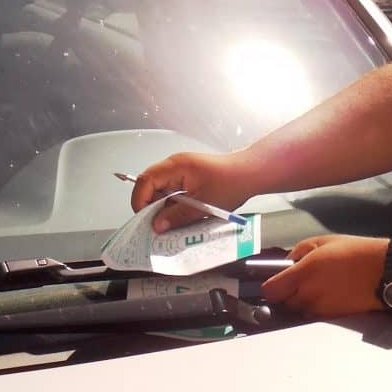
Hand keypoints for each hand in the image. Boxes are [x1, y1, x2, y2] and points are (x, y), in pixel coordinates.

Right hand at [130, 152, 247, 232]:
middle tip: (156, 226)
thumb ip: (177, 216)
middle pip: (151, 185)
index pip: (145, 180)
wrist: (251, 173)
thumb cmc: (232, 182)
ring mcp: (182, 171)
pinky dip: (173, 204)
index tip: (144, 219)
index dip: (140, 200)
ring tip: (170, 224)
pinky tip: (180, 217)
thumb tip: (157, 226)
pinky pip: (173, 191)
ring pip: (161, 190)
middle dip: (151, 206)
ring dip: (163, 207)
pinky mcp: (188, 177)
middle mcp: (175, 165)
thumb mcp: (203, 205)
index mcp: (176, 166)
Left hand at [262, 235, 386, 317]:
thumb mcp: (323, 241)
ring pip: (299, 310)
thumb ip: (298, 251)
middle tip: (300, 280)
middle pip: (283, 303)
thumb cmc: (355, 251)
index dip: (271, 286)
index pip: (271, 291)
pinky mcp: (332, 317)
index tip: (276, 280)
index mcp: (304, 273)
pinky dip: (315, 306)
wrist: (384, 271)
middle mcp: (309, 295)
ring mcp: (321, 309)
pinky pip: (314, 314)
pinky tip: (329, 294)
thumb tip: (287, 263)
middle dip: (287, 293)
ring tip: (317, 286)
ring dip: (301, 301)